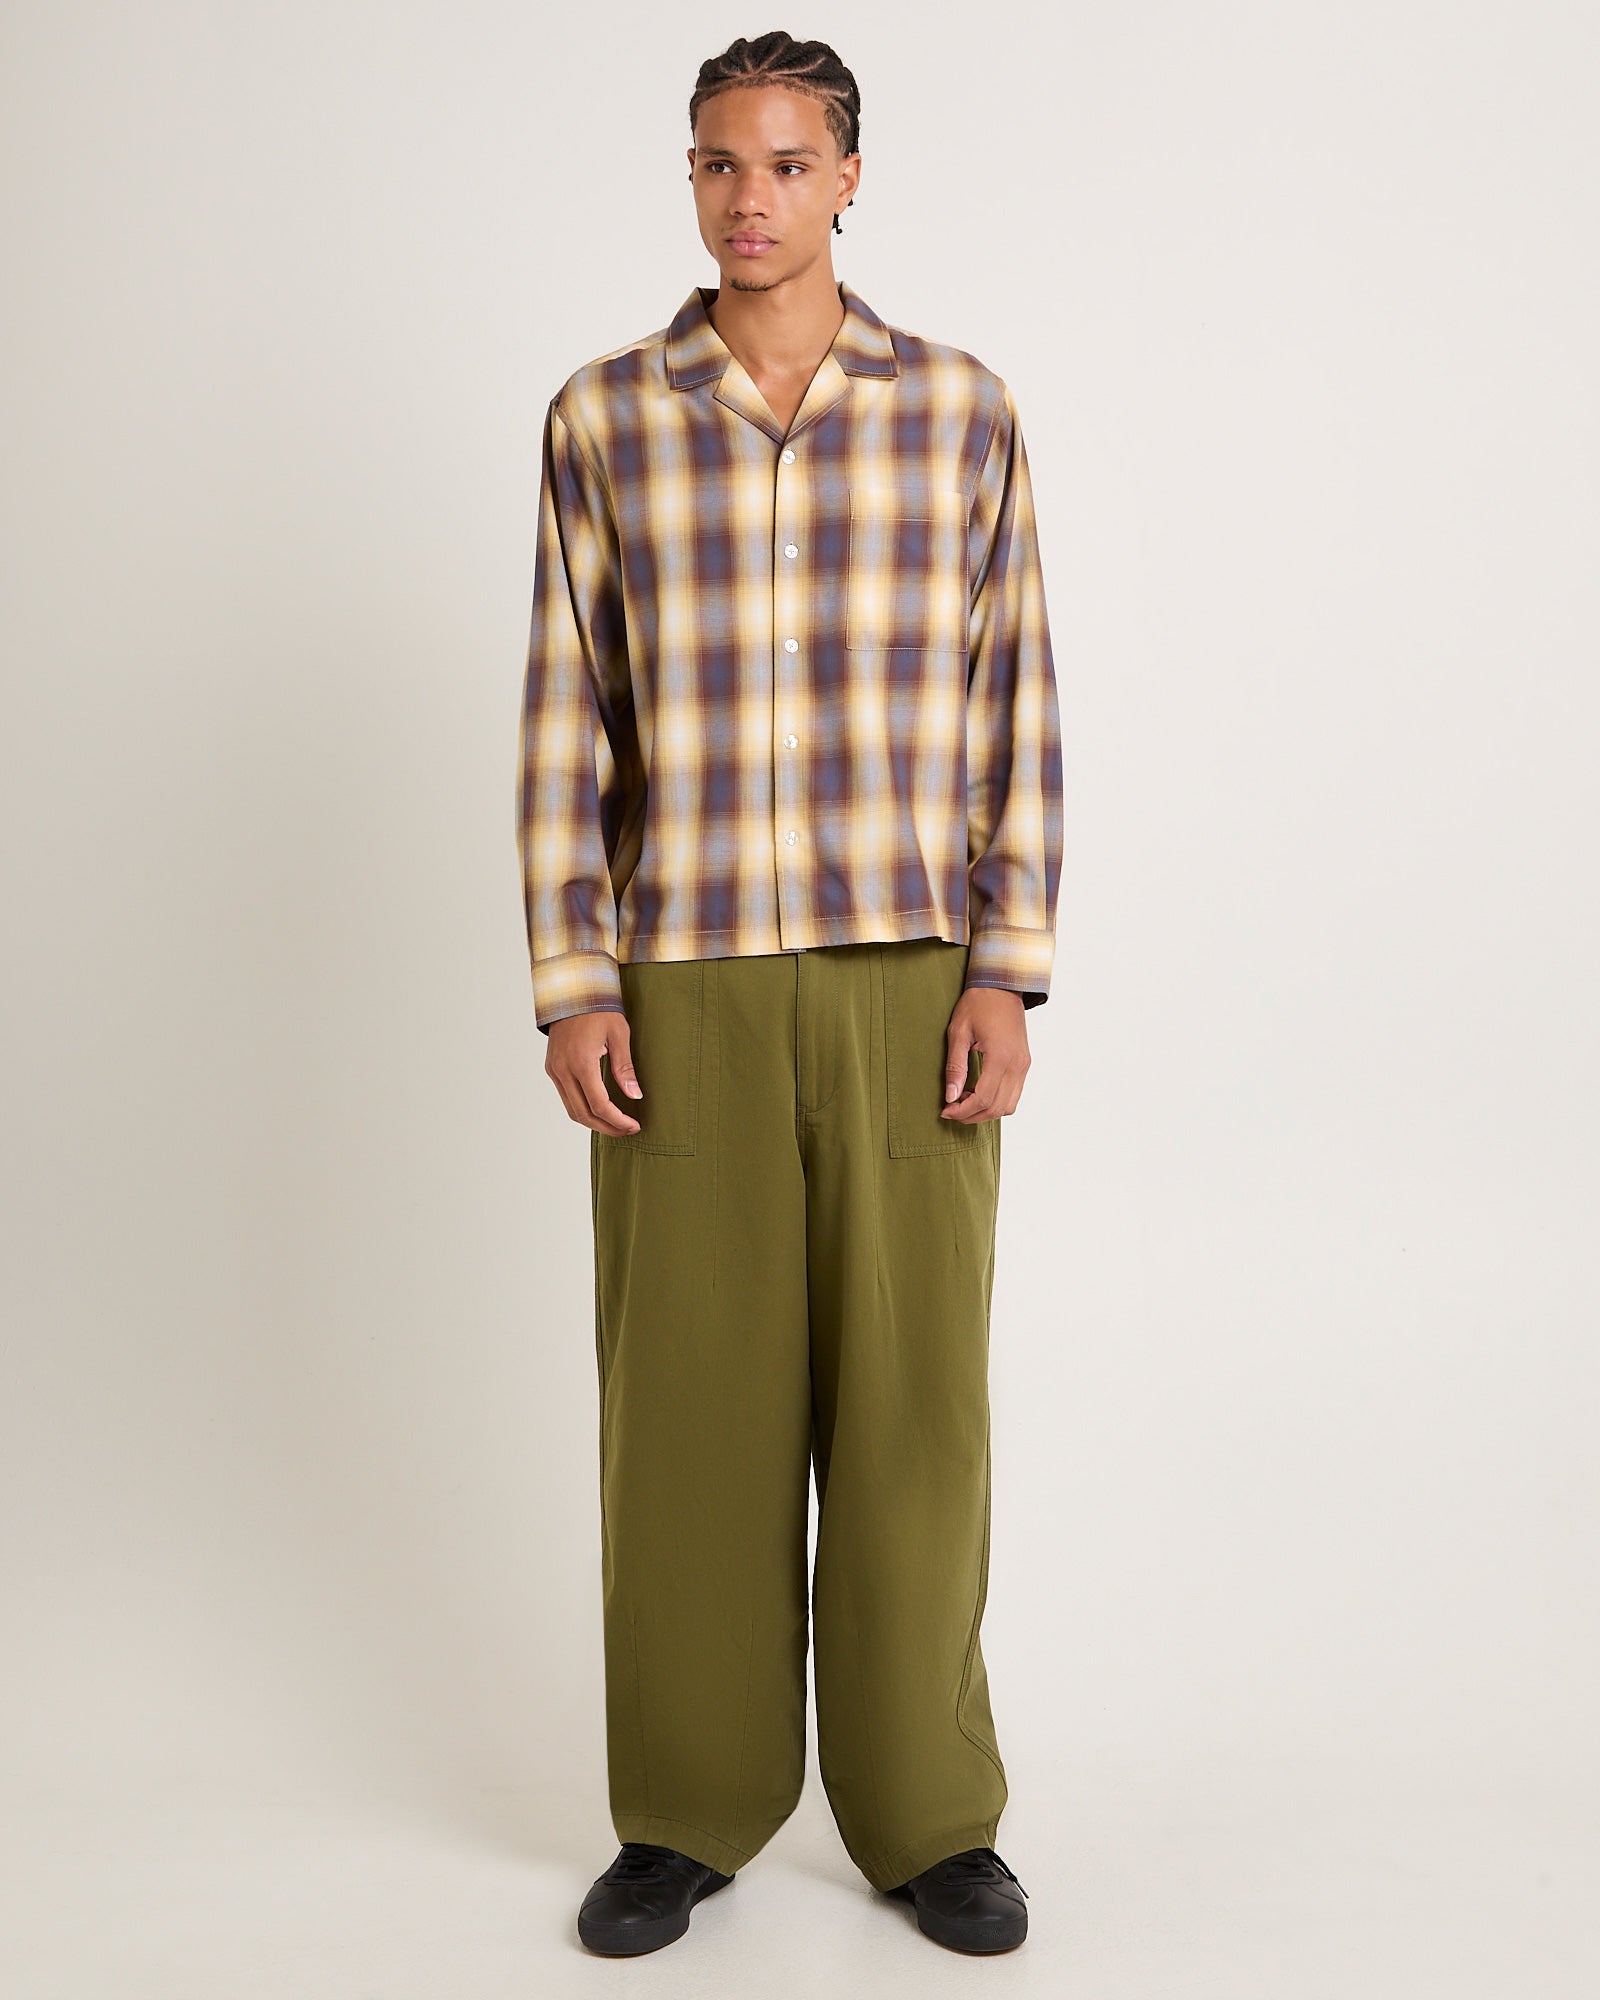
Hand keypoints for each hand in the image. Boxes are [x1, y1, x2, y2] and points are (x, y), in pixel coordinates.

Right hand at [546, 1009, 644, 1135]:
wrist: (573, 990)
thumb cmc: (598, 1008)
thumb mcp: (619, 1035)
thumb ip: (625, 1068)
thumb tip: (635, 1095)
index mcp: (581, 1062)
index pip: (599, 1105)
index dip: (617, 1121)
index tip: (633, 1126)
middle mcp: (563, 1070)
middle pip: (583, 1114)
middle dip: (606, 1127)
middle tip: (626, 1130)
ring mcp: (554, 1070)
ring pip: (571, 1109)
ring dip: (593, 1121)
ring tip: (615, 1123)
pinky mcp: (552, 1067)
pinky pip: (566, 1097)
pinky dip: (582, 1108)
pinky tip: (599, 1108)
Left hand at [940, 986, 1030, 1123]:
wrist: (1002, 986)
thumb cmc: (978, 1004)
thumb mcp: (958, 1032)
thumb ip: (955, 1067)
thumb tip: (950, 1096)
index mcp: (1000, 1057)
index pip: (984, 1098)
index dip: (963, 1110)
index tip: (946, 1110)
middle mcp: (1017, 1064)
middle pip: (997, 1107)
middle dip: (973, 1116)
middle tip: (952, 1111)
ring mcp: (1023, 1065)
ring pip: (1009, 1105)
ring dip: (986, 1111)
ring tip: (964, 1102)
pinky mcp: (1024, 1063)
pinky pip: (1014, 1094)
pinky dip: (997, 1101)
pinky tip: (978, 1092)